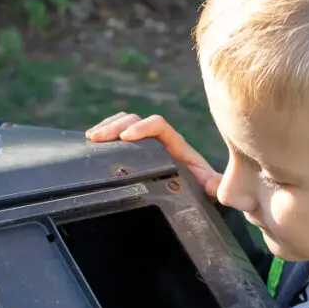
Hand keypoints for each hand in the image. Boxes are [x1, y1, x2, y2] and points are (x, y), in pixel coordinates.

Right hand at [85, 112, 222, 198]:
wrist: (201, 187)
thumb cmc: (204, 186)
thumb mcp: (210, 187)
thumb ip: (215, 185)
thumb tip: (218, 187)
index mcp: (176, 144)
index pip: (158, 125)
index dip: (142, 127)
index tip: (125, 138)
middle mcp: (160, 139)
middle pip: (135, 120)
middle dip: (115, 126)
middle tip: (96, 138)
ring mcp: (147, 142)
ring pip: (125, 123)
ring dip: (107, 127)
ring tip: (91, 137)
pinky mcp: (138, 150)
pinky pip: (119, 134)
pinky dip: (106, 133)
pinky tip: (92, 142)